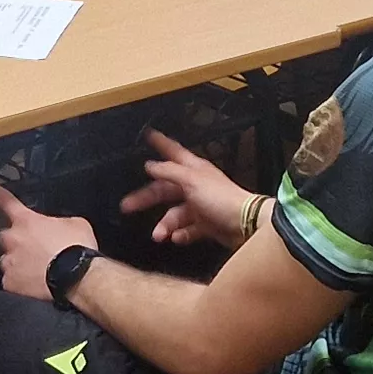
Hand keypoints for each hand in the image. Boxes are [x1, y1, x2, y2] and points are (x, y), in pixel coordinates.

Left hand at [0, 179, 99, 302]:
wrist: (79, 278)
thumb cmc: (77, 250)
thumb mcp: (75, 224)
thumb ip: (59, 221)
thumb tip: (57, 228)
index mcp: (27, 221)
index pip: (4, 200)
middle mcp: (13, 239)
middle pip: (7, 237)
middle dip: (18, 242)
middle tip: (36, 251)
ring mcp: (9, 262)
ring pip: (9, 261)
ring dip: (21, 264)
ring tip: (41, 271)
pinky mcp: (10, 284)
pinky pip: (13, 282)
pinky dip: (23, 283)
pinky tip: (38, 283)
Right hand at [119, 130, 255, 247]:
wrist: (245, 224)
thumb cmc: (222, 199)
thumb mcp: (191, 180)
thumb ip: (169, 171)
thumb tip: (150, 165)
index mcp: (193, 170)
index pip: (173, 152)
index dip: (161, 143)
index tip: (149, 135)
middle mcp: (195, 186)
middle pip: (165, 189)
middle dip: (146, 198)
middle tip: (127, 205)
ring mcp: (200, 206)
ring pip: (174, 214)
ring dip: (164, 225)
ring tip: (159, 235)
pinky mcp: (206, 224)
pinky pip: (187, 230)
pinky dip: (180, 234)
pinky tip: (176, 238)